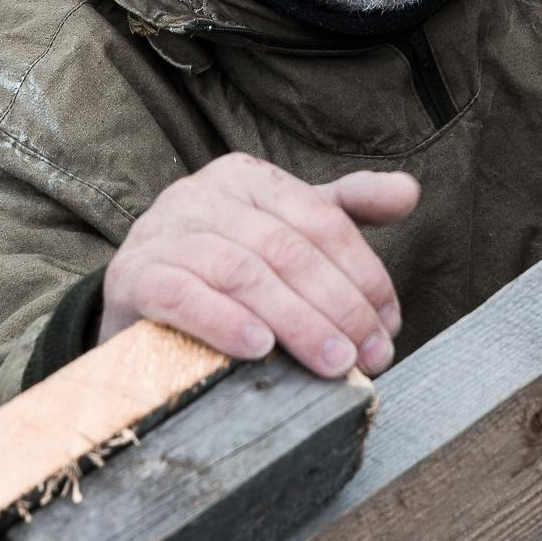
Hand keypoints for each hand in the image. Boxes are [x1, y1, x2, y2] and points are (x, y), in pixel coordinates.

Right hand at [99, 152, 417, 377]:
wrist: (136, 306)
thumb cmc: (224, 269)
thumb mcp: (286, 232)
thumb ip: (345, 211)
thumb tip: (409, 190)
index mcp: (245, 178)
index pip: (320, 219)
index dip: (362, 272)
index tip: (389, 323)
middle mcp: (200, 194)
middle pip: (286, 248)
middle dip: (338, 305)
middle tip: (368, 355)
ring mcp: (161, 233)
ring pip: (242, 271)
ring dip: (296, 321)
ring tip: (332, 362)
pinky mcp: (132, 278)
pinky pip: (182, 296)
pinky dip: (224, 322)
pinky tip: (260, 351)